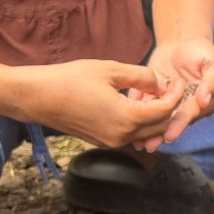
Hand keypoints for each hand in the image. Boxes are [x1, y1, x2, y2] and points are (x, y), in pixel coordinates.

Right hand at [11, 59, 179, 148]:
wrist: (37, 97)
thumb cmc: (70, 79)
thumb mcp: (110, 70)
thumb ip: (141, 77)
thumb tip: (160, 83)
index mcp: (127, 119)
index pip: (165, 111)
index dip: (175, 95)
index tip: (176, 80)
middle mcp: (122, 137)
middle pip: (159, 126)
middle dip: (169, 108)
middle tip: (170, 87)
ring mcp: (112, 142)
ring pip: (146, 133)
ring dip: (155, 117)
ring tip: (155, 95)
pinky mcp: (102, 142)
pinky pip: (130, 135)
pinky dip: (140, 122)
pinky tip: (137, 104)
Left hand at [136, 36, 213, 150]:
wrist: (182, 41)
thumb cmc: (201, 52)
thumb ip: (213, 81)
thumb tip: (205, 100)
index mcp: (201, 103)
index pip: (189, 116)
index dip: (179, 126)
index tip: (169, 135)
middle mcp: (184, 107)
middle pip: (170, 122)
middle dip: (160, 135)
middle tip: (149, 145)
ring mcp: (166, 102)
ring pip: (155, 117)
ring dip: (146, 129)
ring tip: (136, 142)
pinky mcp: (152, 95)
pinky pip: (142, 103)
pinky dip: (134, 111)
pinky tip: (126, 121)